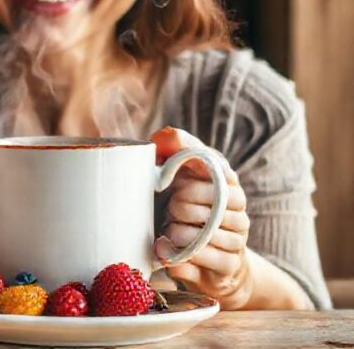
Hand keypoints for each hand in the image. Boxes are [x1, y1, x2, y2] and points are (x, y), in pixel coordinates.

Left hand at [151, 127, 252, 308]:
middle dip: (178, 207)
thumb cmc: (185, 207)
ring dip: (177, 233)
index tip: (171, 180)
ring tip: (168, 231)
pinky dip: (178, 256)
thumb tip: (163, 136)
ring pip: (204, 235)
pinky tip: (166, 251)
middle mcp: (239, 210)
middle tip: (170, 210)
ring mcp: (237, 239)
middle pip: (205, 203)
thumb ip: (172, 150)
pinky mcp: (230, 265)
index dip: (187, 173)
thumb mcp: (177, 175)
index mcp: (228, 182)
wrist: (205, 258)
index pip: (214, 168)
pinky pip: (202, 259)